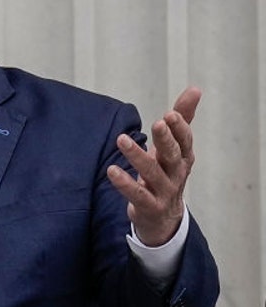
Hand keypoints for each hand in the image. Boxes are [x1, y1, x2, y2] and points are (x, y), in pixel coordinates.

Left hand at [107, 86, 200, 246]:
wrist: (163, 217)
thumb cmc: (166, 173)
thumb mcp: (174, 147)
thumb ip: (182, 119)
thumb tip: (195, 89)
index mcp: (183, 157)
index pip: (185, 141)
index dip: (180, 128)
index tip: (170, 114)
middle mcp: (176, 173)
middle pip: (173, 155)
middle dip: (166, 139)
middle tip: (158, 123)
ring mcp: (164, 191)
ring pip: (152, 173)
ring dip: (137, 156)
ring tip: (121, 139)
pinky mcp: (149, 206)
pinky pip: (137, 194)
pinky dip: (125, 183)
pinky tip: (111, 170)